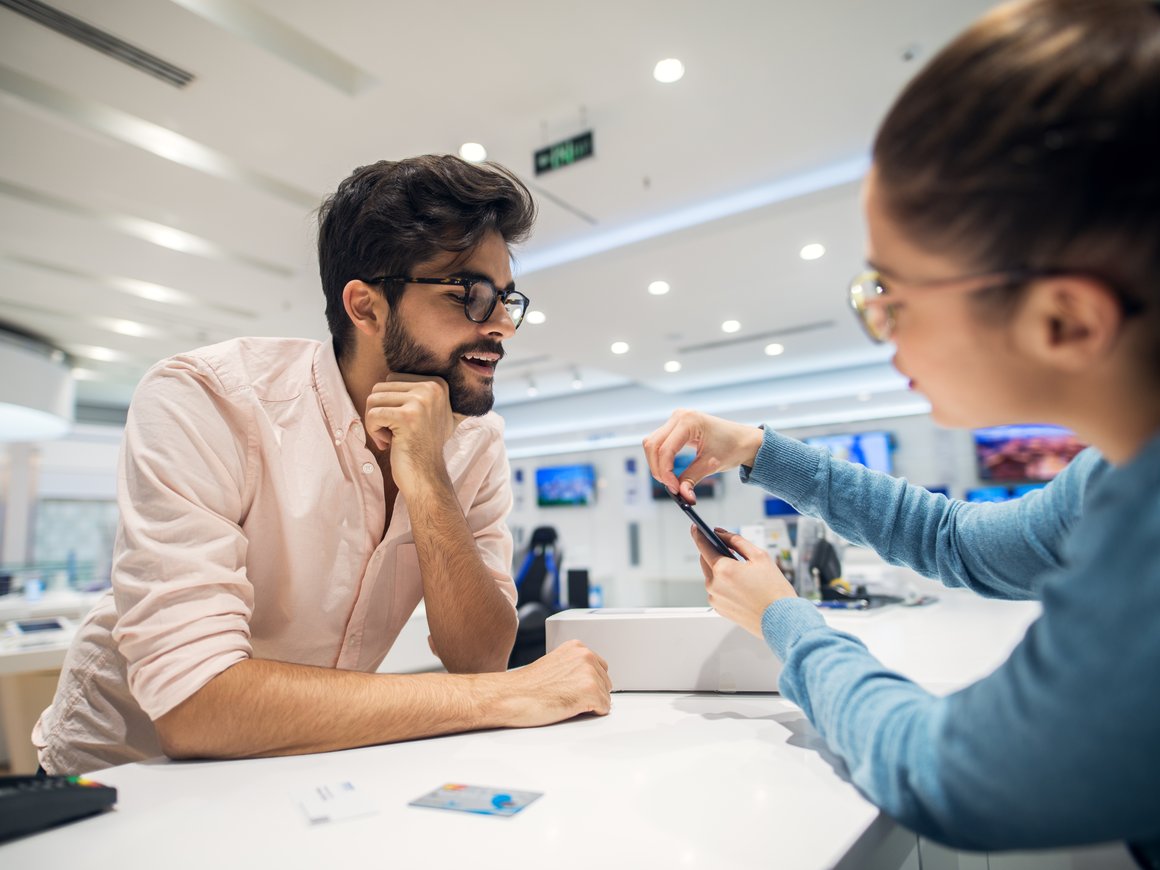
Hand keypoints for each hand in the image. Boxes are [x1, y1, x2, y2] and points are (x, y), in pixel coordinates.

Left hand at [363, 373, 464, 490]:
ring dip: (375, 422)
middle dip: (379, 412)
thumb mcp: (431, 412)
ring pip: (373, 399)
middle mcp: (433, 388)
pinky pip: (372, 414)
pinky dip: (373, 431)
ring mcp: (421, 402)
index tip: (402, 423)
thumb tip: (397, 371)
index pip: (392, 379)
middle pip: (380, 387)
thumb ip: (421, 391)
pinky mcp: (407, 417)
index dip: (389, 402)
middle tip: (393, 433)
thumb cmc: (422, 446)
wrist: (427, 477)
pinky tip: (387, 443)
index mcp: (438, 383)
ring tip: (390, 437)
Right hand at [491, 640, 611, 726]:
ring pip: (605, 697)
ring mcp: (589, 673)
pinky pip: (604, 709)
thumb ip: (574, 667)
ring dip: (589, 704)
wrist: (511, 696)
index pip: (600, 668)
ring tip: (565, 701)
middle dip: (590, 693)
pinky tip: (571, 708)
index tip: (571, 688)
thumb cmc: (527, 686)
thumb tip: (587, 680)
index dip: (586, 683)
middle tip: (566, 696)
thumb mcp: (555, 665)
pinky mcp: (590, 691)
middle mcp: (586, 655)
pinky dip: (591, 714)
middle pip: (605, 683)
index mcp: (577, 647)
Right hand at [642, 410, 763, 503]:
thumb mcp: (711, 465)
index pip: (665, 449)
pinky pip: (659, 443)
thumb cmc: (733, 447)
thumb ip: (691, 480)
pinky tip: (670, 471)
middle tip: (671, 486)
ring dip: (657, 464)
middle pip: (652, 445)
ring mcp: (676, 420)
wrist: (744, 440)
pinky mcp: (675, 427)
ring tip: (671, 480)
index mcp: (689, 421)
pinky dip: (661, 458)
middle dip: (658, 469)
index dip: (666, 472)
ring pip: (652, 444)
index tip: (674, 488)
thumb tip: (682, 496)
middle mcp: (679, 416)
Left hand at [690, 526, 795, 637]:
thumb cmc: (774, 590)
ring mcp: (715, 599)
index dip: (698, 534)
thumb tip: (721, 533)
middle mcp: (714, 585)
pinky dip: (724, 584)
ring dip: (721, 570)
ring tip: (742, 572)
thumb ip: (736, 541)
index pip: (704, 547)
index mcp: (723, 570)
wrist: (781, 620)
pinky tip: (742, 586)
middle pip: (706, 561)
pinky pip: (717, 590)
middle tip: (730, 550)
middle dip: (714, 553)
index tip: (695, 527)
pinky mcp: (719, 609)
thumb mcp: (759, 556)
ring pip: (712, 576)